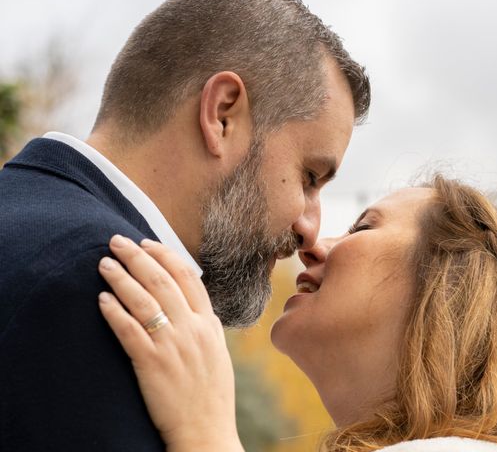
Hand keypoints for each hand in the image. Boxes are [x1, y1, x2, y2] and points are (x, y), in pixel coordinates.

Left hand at [97, 235, 242, 451]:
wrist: (206, 431)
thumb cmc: (211, 394)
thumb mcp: (217, 352)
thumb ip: (203, 325)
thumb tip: (187, 302)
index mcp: (209, 324)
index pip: (188, 277)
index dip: (165, 255)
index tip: (147, 242)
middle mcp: (193, 329)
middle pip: (162, 281)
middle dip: (138, 257)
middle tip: (117, 242)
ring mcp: (173, 345)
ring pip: (144, 301)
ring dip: (121, 279)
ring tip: (104, 265)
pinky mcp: (152, 364)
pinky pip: (130, 331)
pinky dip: (115, 312)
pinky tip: (102, 300)